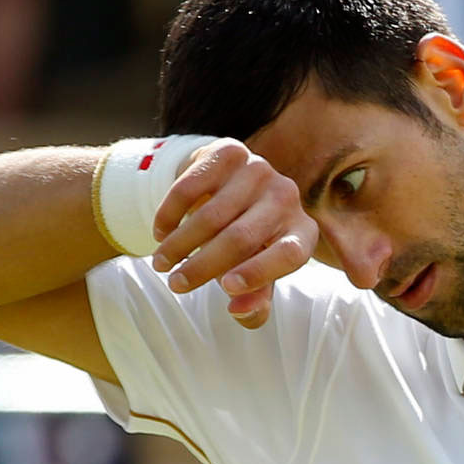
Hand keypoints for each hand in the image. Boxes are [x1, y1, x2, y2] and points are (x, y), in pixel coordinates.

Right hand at [150, 138, 317, 327]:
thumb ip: (255, 301)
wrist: (229, 185)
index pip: (290, 255)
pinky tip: (161, 232)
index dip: (260, 274)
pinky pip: (191, 188)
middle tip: (175, 285)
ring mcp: (260, 170)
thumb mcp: (256, 273)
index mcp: (302, 232)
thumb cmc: (247, 242)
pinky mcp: (231, 152)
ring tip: (161, 263)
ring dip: (180, 245)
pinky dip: (171, 214)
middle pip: (242, 238)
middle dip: (203, 267)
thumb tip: (240, 311)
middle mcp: (287, 197)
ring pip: (212, 216)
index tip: (226, 290)